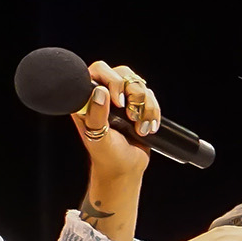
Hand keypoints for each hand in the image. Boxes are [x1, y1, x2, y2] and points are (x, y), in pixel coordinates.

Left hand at [74, 60, 160, 180]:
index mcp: (88, 99)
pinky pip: (151, 97)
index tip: (118, 103)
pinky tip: (147, 128)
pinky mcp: (138, 106)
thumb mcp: (98, 136)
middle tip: (130, 115)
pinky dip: (153, 113)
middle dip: (133, 94)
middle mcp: (105, 95)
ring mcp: (123, 99)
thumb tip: (100, 91)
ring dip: (145, 107)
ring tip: (139, 127)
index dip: (112, 81)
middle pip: (123, 73)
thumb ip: (96, 114)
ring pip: (139, 84)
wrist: (126, 169)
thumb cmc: (107, 156)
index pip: (98, 71)